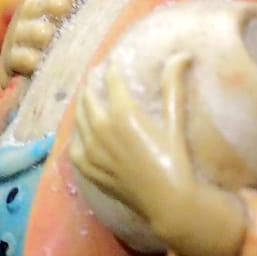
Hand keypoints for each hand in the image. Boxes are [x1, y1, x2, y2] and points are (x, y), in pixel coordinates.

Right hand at [0, 0, 86, 87]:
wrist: (26, 65)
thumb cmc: (59, 35)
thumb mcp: (71, 15)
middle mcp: (27, 15)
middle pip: (35, 5)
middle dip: (50, 4)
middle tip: (65, 5)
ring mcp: (17, 37)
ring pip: (23, 30)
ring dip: (35, 31)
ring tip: (47, 33)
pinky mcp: (12, 61)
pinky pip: (17, 57)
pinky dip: (26, 58)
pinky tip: (36, 60)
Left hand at [71, 53, 245, 255]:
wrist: (166, 201)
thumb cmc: (175, 158)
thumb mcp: (174, 120)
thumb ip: (173, 86)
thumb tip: (182, 54)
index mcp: (122, 113)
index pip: (110, 80)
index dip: (111, 68)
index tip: (112, 61)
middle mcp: (100, 128)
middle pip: (88, 96)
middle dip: (92, 83)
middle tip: (95, 75)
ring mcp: (90, 149)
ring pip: (78, 117)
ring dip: (82, 104)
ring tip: (87, 96)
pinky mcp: (86, 167)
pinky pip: (74, 144)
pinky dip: (77, 132)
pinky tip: (81, 128)